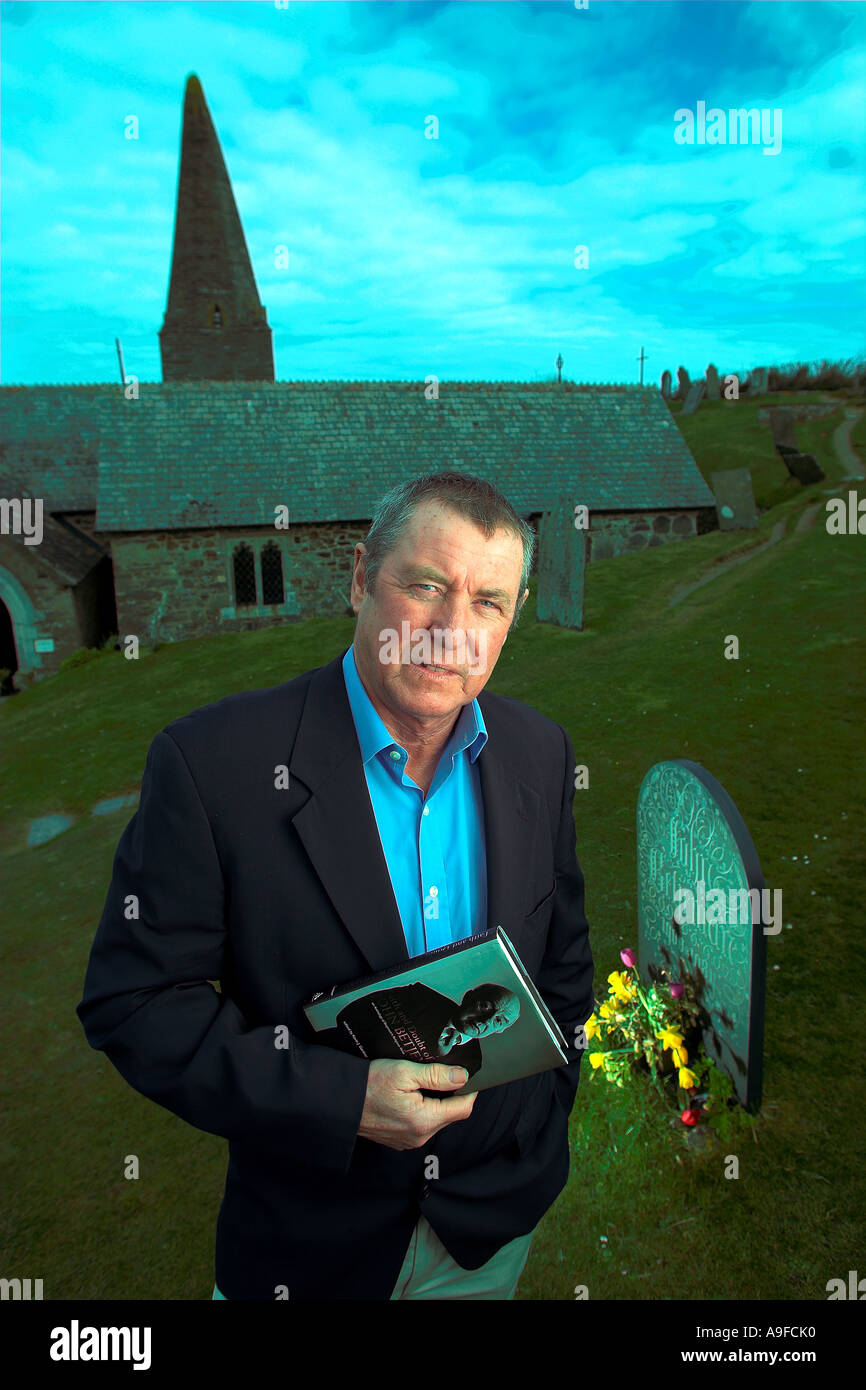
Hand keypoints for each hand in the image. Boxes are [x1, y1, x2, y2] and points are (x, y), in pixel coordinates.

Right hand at [357, 1058, 476, 1151]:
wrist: (339, 1102)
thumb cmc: (369, 1084)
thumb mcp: (404, 1072)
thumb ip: (436, 1075)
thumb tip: (463, 1076)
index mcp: (424, 1120)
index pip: (463, 1108)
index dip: (470, 1090)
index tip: (468, 1075)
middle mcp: (420, 1136)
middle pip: (451, 1115)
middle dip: (452, 1095)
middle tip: (444, 1073)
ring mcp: (409, 1141)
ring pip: (436, 1120)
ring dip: (437, 1103)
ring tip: (425, 1083)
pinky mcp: (400, 1140)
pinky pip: (422, 1126)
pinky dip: (423, 1111)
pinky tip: (411, 1096)